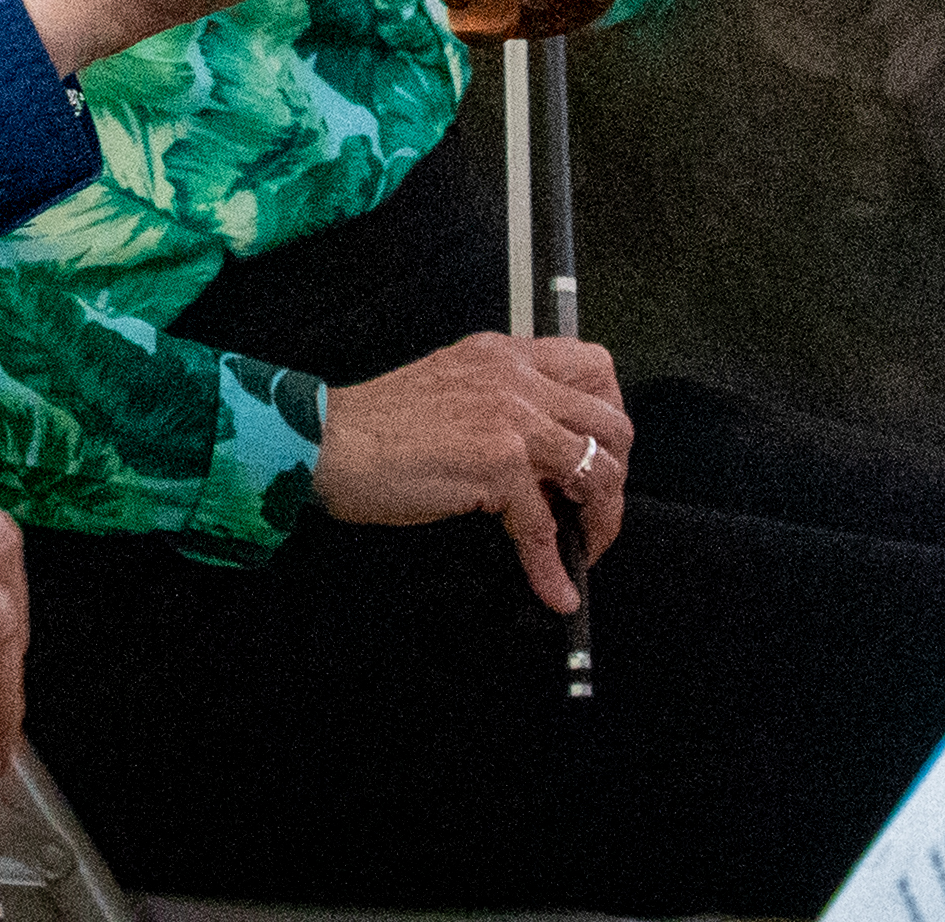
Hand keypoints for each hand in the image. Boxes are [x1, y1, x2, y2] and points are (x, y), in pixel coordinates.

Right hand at [312, 333, 631, 605]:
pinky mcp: (497, 463)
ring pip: (597, 470)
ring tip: (583, 547)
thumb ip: (501, 408)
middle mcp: (515, 377)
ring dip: (600, 520)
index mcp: (504, 355)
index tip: (598, 455)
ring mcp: (511, 417)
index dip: (608, 415)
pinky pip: (545, 527)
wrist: (330, 441)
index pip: (593, 365)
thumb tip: (543, 465)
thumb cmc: (377, 425)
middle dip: (615, 474)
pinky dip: (553, 568)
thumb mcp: (453, 391)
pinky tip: (554, 588)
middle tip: (593, 509)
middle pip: (612, 420)